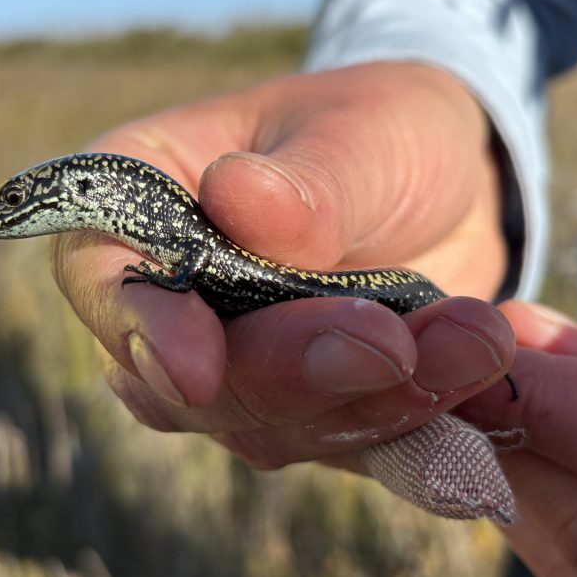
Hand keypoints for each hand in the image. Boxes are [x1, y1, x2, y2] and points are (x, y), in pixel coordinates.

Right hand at [53, 62, 514, 469]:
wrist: (450, 185)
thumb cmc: (379, 129)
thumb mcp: (358, 129)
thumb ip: (305, 182)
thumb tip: (237, 199)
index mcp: (138, 206)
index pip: (102, 275)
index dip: (141, 328)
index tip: (198, 367)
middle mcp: (169, 305)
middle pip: (188, 379)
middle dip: (290, 373)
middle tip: (389, 343)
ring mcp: (234, 373)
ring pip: (269, 426)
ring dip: (371, 401)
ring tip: (474, 340)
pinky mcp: (306, 418)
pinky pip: (345, 447)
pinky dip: (411, 436)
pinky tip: (473, 419)